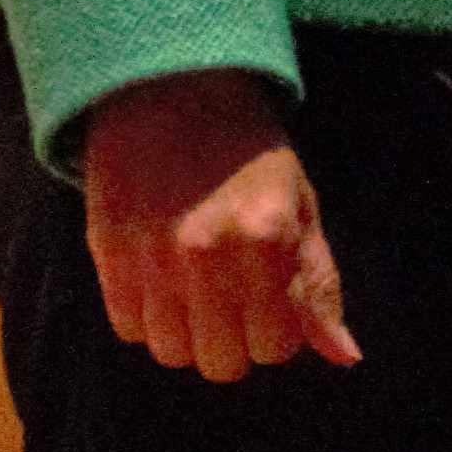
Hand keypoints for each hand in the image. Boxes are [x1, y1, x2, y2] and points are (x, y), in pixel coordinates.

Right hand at [75, 70, 359, 381]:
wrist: (173, 88)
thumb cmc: (249, 152)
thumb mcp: (300, 206)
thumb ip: (319, 285)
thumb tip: (344, 358)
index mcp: (269, 239)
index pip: (275, 347)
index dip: (276, 327)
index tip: (269, 297)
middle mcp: (210, 255)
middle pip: (221, 363)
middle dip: (233, 338)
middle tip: (231, 294)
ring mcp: (153, 256)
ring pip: (172, 352)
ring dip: (187, 329)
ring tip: (193, 282)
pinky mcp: (106, 252)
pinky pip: (128, 327)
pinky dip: (146, 313)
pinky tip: (159, 273)